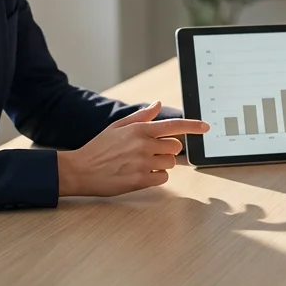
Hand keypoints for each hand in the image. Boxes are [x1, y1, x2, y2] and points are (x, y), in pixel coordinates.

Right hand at [56, 102, 210, 196]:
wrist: (79, 170)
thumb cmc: (98, 148)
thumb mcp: (118, 127)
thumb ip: (141, 116)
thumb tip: (157, 104)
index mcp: (139, 129)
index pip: (174, 125)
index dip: (194, 126)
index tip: (206, 127)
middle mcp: (143, 144)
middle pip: (176, 147)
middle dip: (168, 150)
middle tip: (152, 152)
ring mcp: (142, 163)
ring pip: (170, 163)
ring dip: (162, 164)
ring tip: (142, 164)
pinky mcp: (140, 180)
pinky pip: (162, 178)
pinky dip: (156, 177)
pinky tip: (140, 174)